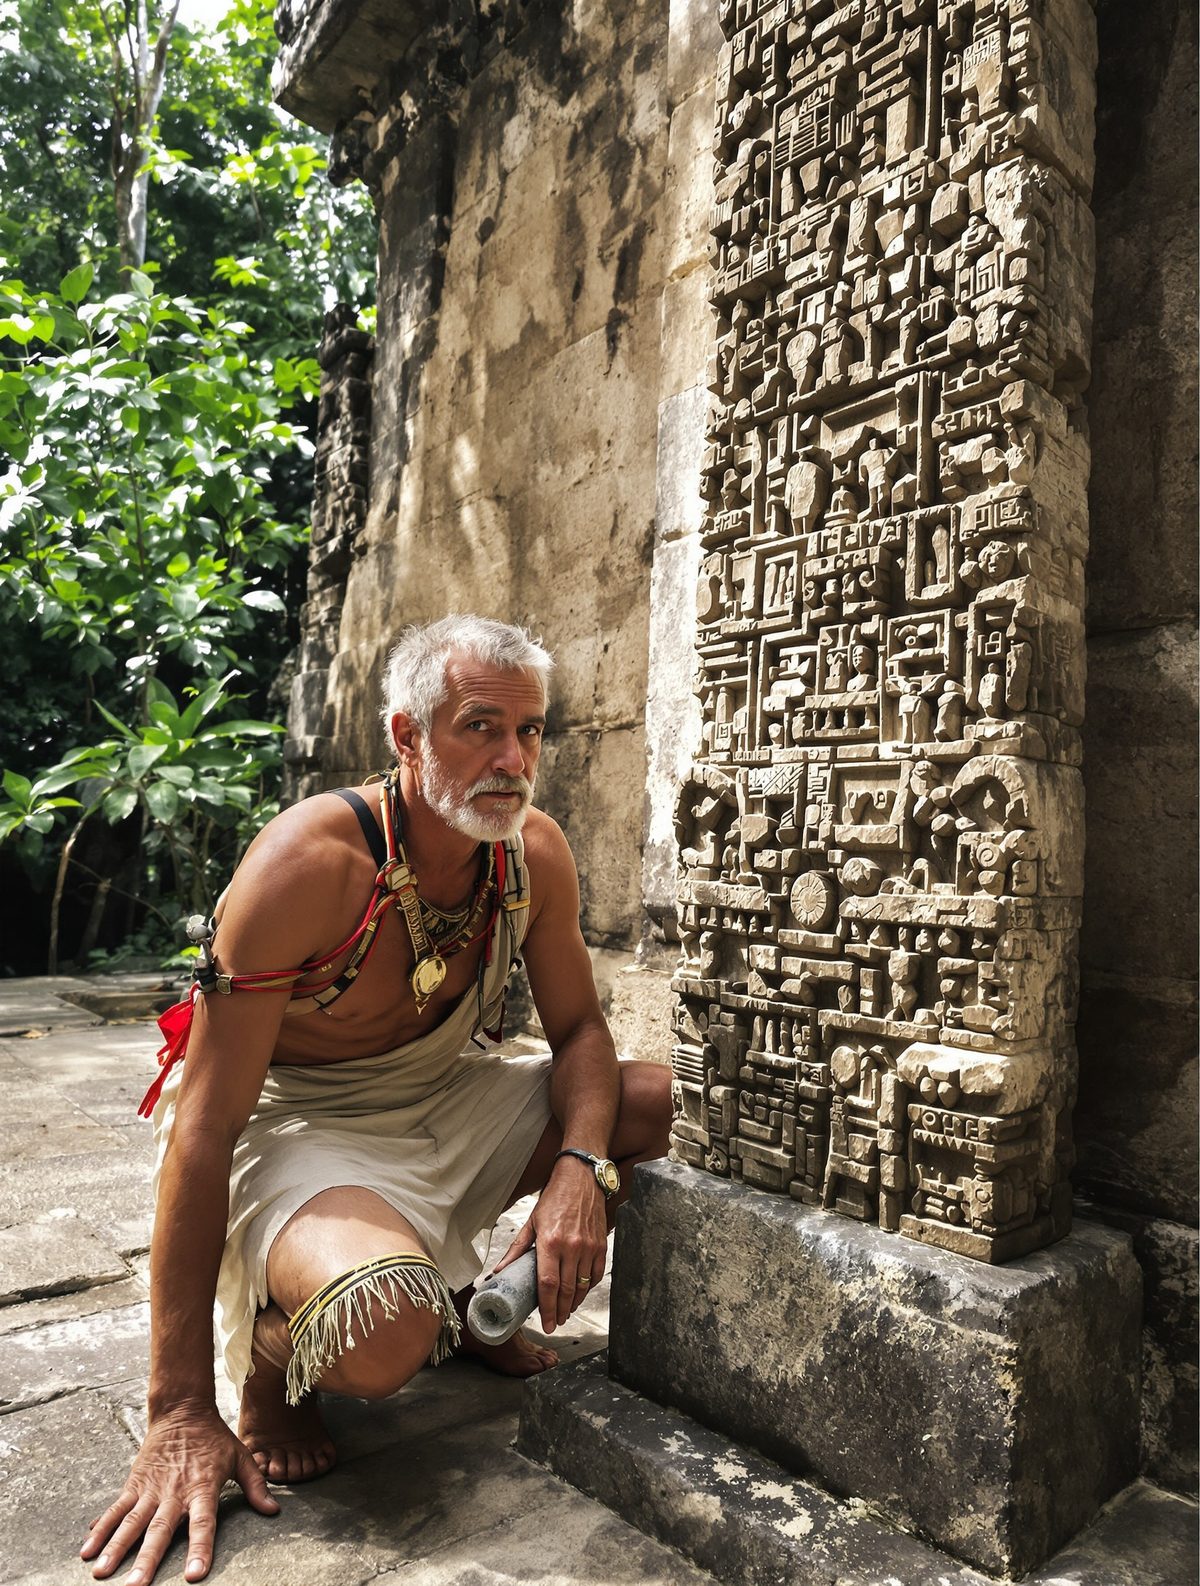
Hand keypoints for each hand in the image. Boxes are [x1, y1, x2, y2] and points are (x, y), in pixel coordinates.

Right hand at [80, 1403, 279, 1583]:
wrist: (183, 1409)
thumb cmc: (214, 1437)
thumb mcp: (240, 1457)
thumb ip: (256, 1486)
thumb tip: (273, 1511)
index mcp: (203, 1487)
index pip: (203, 1523)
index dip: (199, 1548)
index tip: (194, 1575)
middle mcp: (175, 1491)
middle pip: (160, 1530)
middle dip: (147, 1560)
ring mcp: (151, 1488)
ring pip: (132, 1522)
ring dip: (116, 1548)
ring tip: (101, 1574)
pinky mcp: (134, 1483)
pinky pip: (115, 1509)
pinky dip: (101, 1530)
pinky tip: (87, 1551)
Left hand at [494, 1159, 607, 1332]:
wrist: (581, 1178)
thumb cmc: (555, 1198)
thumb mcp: (531, 1222)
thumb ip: (517, 1249)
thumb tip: (499, 1271)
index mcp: (550, 1242)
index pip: (548, 1284)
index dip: (547, 1308)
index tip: (546, 1324)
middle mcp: (571, 1246)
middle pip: (566, 1290)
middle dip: (560, 1312)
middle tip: (555, 1323)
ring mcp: (588, 1246)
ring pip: (582, 1286)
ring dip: (574, 1303)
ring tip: (566, 1312)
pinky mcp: (601, 1245)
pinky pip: (596, 1274)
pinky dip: (588, 1288)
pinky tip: (581, 1293)